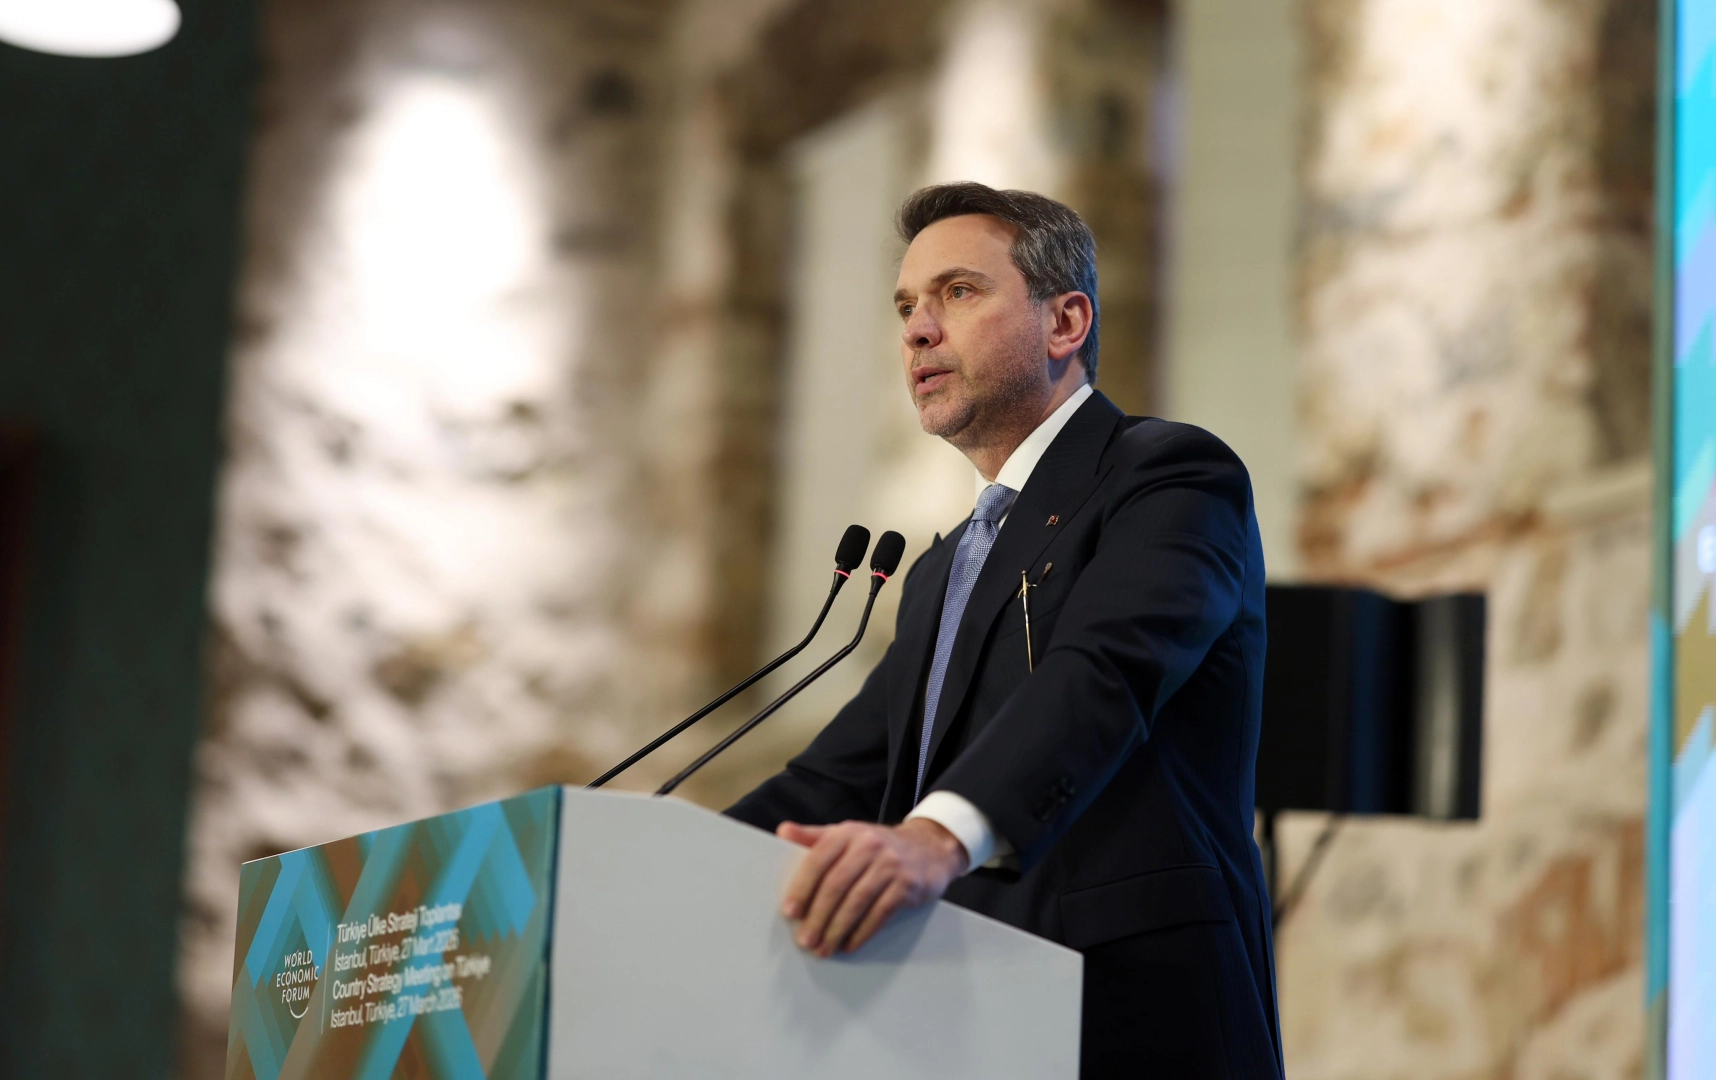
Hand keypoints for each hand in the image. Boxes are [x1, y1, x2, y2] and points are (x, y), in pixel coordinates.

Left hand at [777, 818, 968, 957]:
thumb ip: (814, 836)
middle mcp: (869, 845)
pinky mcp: (908, 886)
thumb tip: (783, 831)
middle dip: (818, 916)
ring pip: (857, 902)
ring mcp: (891, 865)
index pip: (819, 860)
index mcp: (848, 833)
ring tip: (823, 948)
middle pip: (836, 885)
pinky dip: (862, 932)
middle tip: (805, 940)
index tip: (790, 912)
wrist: (929, 848)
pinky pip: (880, 913)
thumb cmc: (879, 845)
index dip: (802, 887)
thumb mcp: (848, 834)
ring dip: (837, 929)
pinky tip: (850, 945)